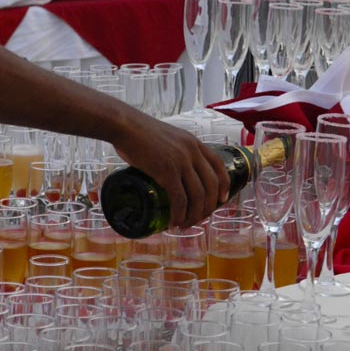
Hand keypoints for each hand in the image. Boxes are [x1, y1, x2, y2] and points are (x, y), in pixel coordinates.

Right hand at [113, 114, 229, 227]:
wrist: (125, 126)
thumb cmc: (139, 131)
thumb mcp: (167, 137)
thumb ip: (174, 151)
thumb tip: (169, 169)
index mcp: (194, 143)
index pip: (218, 165)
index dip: (224, 185)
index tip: (222, 199)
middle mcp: (192, 152)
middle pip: (211, 185)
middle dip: (208, 207)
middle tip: (199, 219)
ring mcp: (181, 162)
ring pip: (197, 196)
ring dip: (194, 215)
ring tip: (185, 225)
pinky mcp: (167, 171)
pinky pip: (179, 199)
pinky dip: (179, 214)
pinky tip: (174, 222)